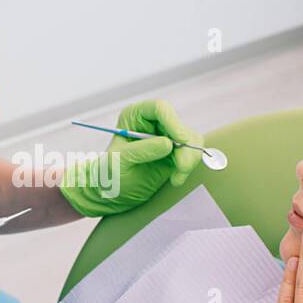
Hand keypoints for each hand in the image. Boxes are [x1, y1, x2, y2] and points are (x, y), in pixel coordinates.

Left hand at [59, 100, 204, 216]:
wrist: (113, 194)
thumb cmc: (109, 174)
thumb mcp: (120, 162)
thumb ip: (142, 151)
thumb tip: (167, 144)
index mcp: (136, 116)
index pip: (160, 108)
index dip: (173, 123)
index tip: (179, 142)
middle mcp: (153, 122)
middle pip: (180, 125)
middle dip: (186, 147)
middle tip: (181, 167)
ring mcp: (167, 137)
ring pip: (192, 139)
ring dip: (189, 159)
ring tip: (176, 177)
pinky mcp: (176, 153)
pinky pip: (192, 154)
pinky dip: (188, 168)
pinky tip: (175, 179)